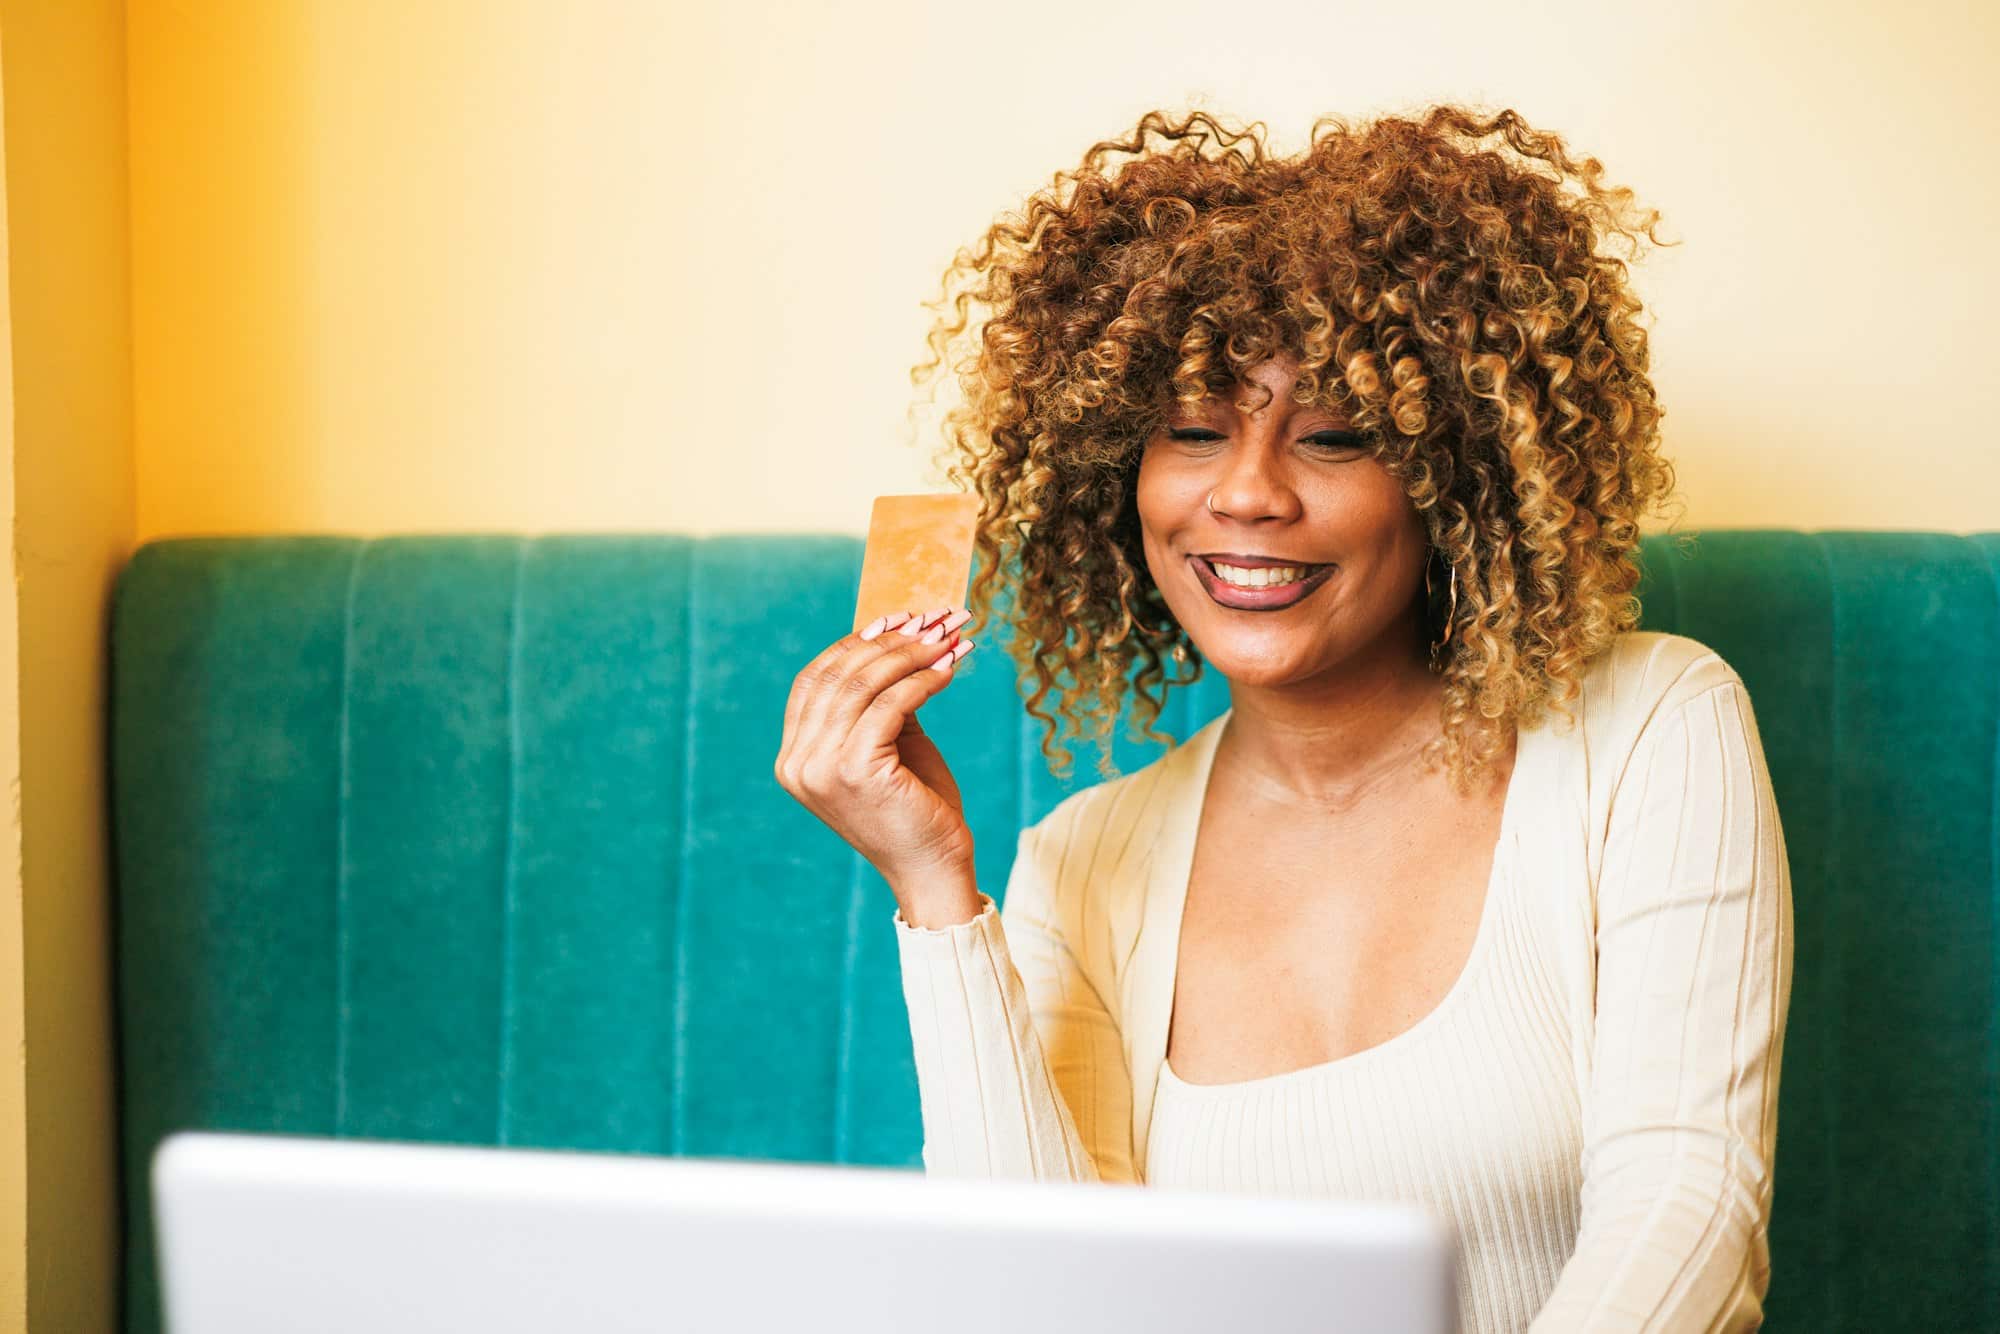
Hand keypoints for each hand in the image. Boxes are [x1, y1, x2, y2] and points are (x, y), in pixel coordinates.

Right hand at [775, 606, 977, 887]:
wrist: (932, 869)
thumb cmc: (915, 807)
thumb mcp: (888, 744)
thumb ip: (880, 700)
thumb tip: (899, 636)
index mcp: (793, 758)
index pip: (814, 680)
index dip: (854, 644)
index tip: (897, 620)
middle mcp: (797, 763)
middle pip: (839, 675)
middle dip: (890, 640)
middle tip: (933, 621)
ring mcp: (821, 768)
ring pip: (864, 685)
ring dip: (911, 654)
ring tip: (947, 639)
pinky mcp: (855, 771)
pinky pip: (891, 704)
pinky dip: (923, 679)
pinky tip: (949, 669)